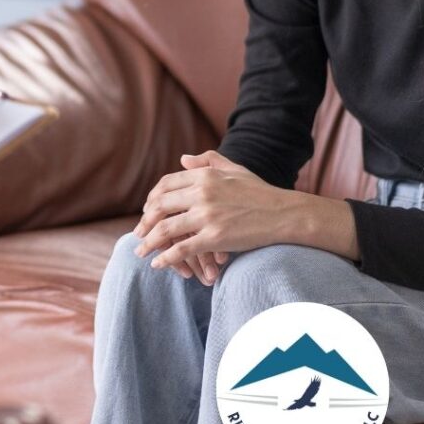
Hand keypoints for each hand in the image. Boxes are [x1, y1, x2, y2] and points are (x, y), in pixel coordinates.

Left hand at [133, 150, 298, 269]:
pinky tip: (158, 264)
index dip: (152, 199)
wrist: (286, 214)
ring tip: (140, 251)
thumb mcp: (234, 169)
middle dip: (144, 221)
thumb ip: (208, 161)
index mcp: (204, 176)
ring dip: (148, 242)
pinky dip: (166, 258)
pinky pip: (182, 249)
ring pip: (165, 229)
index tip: (147, 211)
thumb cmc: (261, 192)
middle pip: (159, 206)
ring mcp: (207, 216)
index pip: (165, 185)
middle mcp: (201, 193)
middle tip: (137, 233)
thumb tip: (182, 159)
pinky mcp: (215, 238)